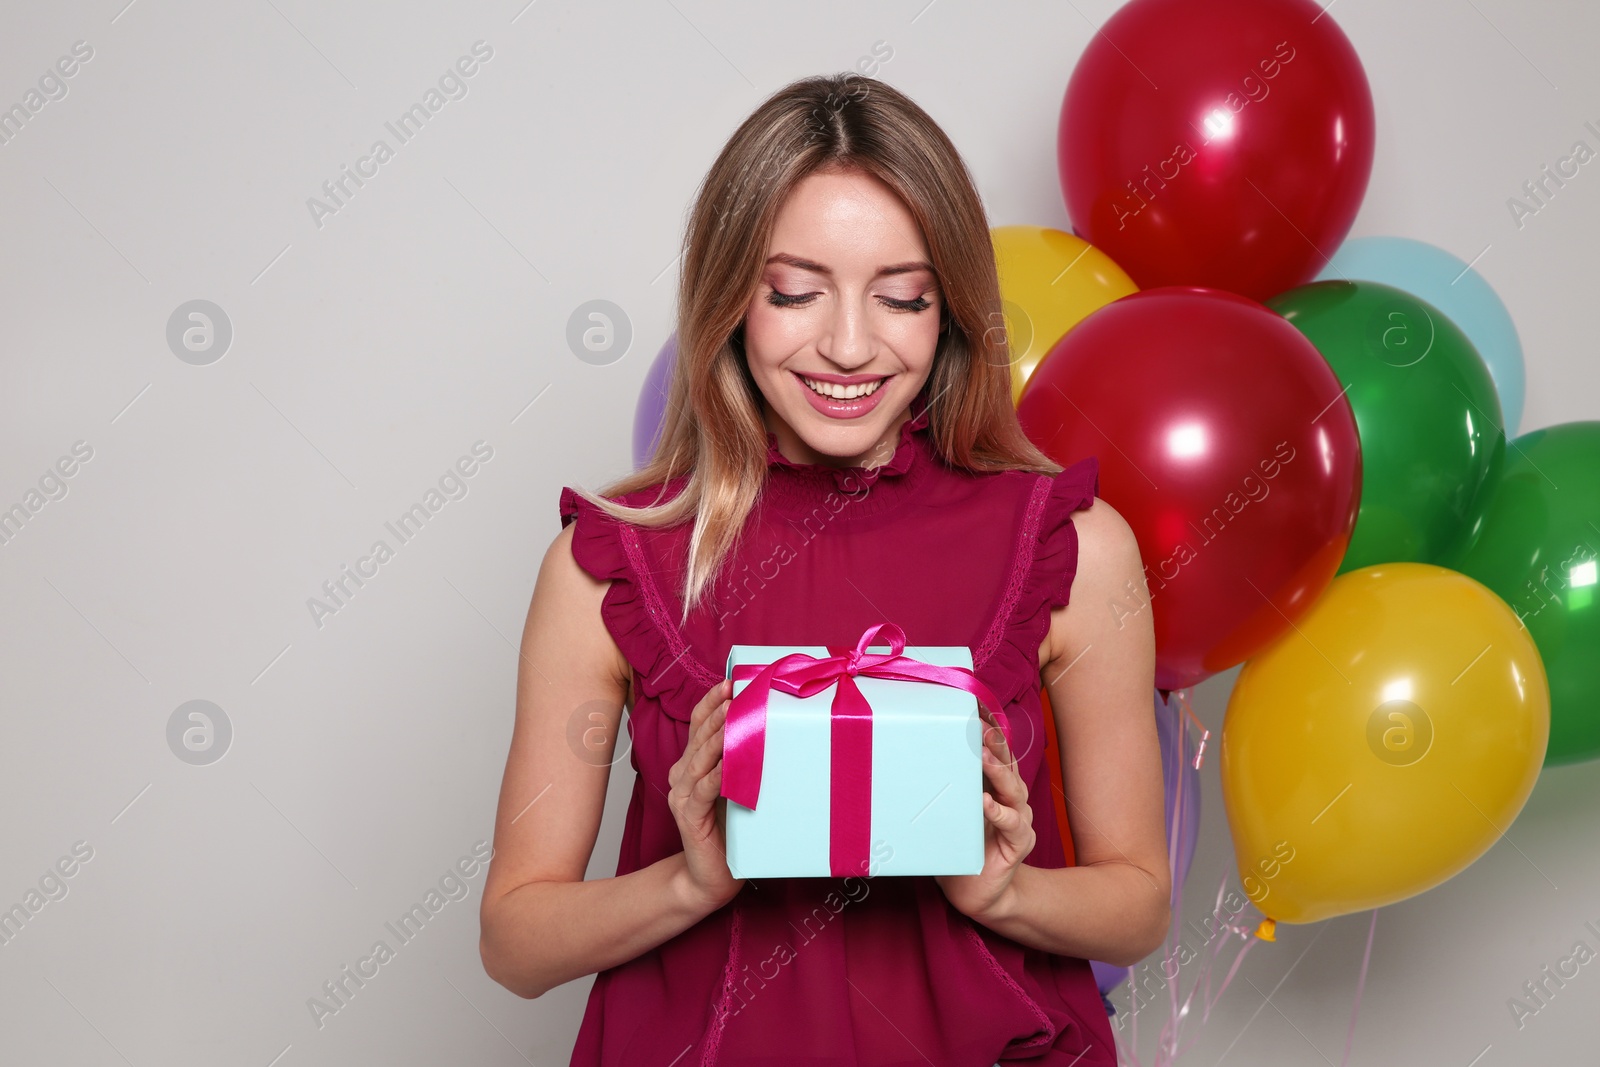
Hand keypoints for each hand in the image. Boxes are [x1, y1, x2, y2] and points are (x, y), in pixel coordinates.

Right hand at [667, 678, 745, 912]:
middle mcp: (682, 776)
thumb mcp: (738, 790)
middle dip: (717, 712)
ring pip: (700, 759)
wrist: (709, 879)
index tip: (730, 682)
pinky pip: (704, 790)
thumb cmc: (730, 832)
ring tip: (731, 716)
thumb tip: (775, 734)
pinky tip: (729, 763)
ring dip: (716, 737)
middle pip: (699, 737)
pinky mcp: (689, 817)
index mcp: (691, 766)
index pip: (698, 726)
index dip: (711, 703)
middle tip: (735, 692)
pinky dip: (717, 774)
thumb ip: (745, 765)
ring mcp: (683, 796)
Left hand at [934, 710, 1035, 924]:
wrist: (977, 894)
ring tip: (982, 756)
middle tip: (982, 725)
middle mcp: (1010, 798)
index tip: (976, 708)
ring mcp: (1018, 820)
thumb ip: (932, 793)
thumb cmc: (957, 850)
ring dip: (998, 771)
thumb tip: (892, 766)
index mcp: (994, 787)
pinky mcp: (1018, 843)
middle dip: (995, 743)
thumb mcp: (943, 815)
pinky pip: (1013, 824)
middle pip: (1007, 764)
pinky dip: (999, 812)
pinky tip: (985, 803)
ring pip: (1013, 789)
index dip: (989, 731)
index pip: (995, 753)